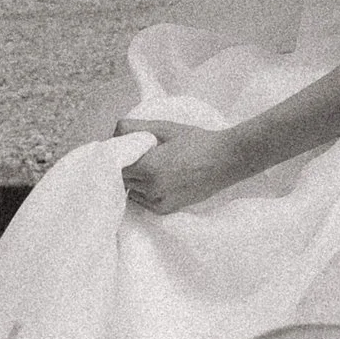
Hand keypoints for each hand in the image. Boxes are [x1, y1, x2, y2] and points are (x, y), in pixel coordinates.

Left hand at [116, 120, 247, 218]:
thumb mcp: (165, 128)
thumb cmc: (197, 141)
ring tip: (152, 166)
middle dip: (126, 166)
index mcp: (147, 167)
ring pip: (130, 190)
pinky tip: (158, 179)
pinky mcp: (165, 210)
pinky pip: (142, 201)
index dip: (119, 153)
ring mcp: (157, 202)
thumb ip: (134, 128)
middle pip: (121, 178)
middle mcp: (150, 189)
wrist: (225, 160)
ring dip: (134, 180)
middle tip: (141, 154)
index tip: (127, 147)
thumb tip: (114, 133)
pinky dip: (144, 191)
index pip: (115, 164)